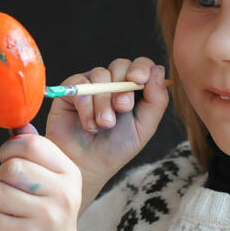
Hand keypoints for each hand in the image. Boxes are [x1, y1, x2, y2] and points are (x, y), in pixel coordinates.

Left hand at [0, 130, 90, 230]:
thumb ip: (36, 153)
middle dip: (1, 178)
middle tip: (11, 192)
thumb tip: (20, 124)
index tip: (10, 161)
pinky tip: (5, 228)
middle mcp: (64, 194)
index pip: (32, 144)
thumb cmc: (45, 214)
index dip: (11, 149)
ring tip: (10, 212)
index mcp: (70, 174)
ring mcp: (47, 218)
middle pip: (11, 167)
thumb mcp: (50, 182)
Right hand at [46, 57, 167, 203]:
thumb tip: (158, 69)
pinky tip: (88, 125)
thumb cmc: (116, 148)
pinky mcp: (71, 91)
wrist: (87, 165)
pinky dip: (86, 106)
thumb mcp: (144, 127)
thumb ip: (156, 100)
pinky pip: (80, 85)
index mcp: (133, 90)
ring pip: (100, 75)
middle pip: (120, 65)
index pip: (141, 65)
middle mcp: (112, 83)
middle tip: (122, 109)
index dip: (141, 68)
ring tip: (104, 124)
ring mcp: (91, 85)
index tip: (138, 80)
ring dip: (104, 102)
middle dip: (123, 87)